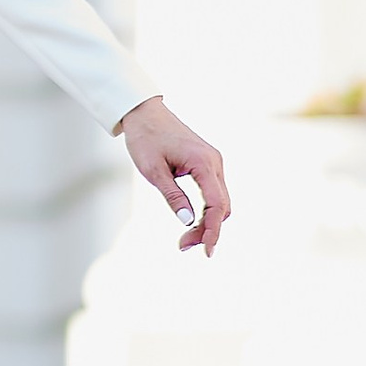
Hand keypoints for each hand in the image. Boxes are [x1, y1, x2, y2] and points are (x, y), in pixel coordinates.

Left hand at [116, 96, 228, 255]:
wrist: (144, 113)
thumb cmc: (145, 139)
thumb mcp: (153, 171)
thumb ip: (172, 196)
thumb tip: (188, 222)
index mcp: (204, 163)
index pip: (217, 205)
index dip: (213, 231)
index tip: (207, 252)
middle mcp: (214, 162)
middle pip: (222, 206)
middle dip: (207, 230)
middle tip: (183, 246)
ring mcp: (213, 162)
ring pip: (220, 201)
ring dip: (207, 222)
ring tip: (185, 240)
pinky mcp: (207, 163)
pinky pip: (214, 192)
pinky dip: (206, 210)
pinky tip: (193, 222)